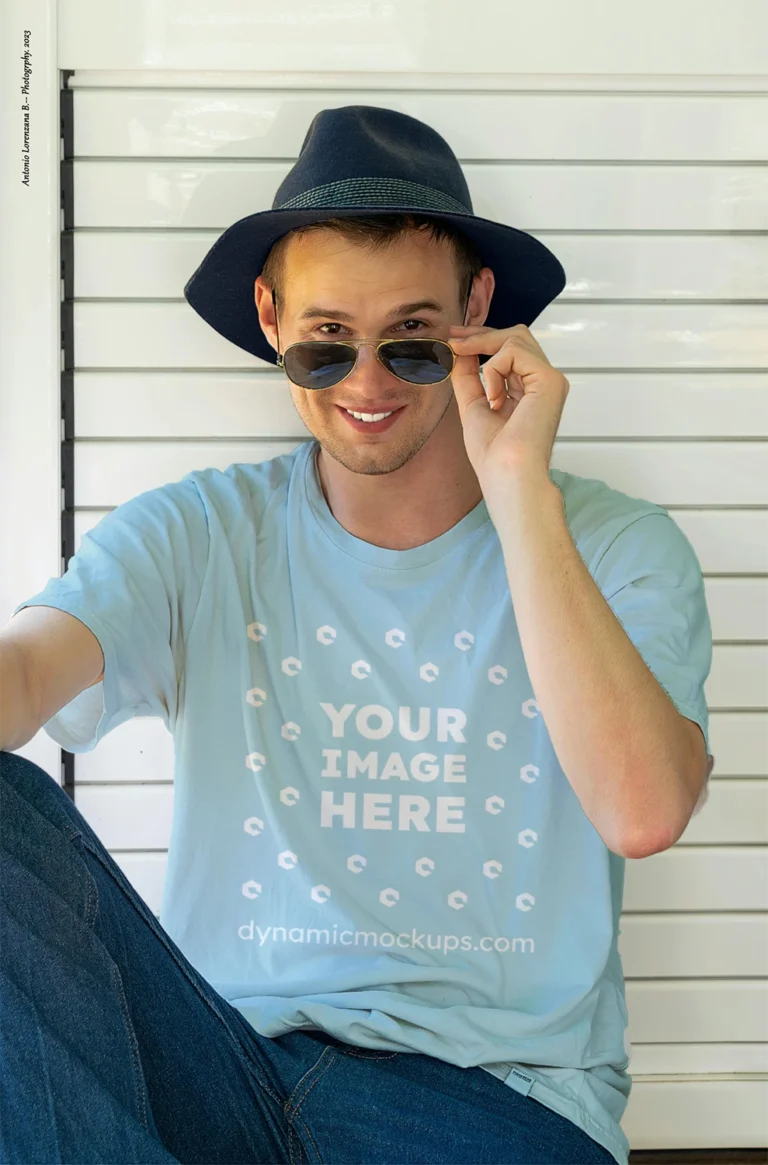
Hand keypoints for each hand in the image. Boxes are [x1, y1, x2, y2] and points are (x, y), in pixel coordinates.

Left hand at [448, 323, 569, 492]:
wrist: (506, 475)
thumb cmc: (493, 455)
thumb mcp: (473, 405)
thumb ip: (468, 377)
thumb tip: (460, 349)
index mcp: (530, 390)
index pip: (512, 350)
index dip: (483, 339)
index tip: (455, 339)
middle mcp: (544, 383)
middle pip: (517, 336)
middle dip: (481, 334)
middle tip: (454, 341)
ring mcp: (551, 380)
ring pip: (516, 338)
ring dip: (483, 349)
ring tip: (469, 374)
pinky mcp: (550, 380)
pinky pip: (514, 351)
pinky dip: (494, 370)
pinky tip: (493, 399)